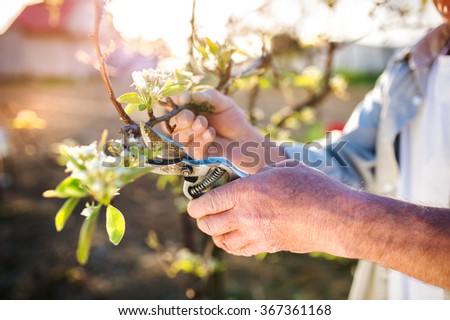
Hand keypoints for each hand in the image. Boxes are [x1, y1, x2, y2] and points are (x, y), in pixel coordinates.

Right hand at [169, 89, 284, 172]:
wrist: (246, 139)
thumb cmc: (233, 120)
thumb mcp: (222, 102)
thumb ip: (205, 96)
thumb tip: (184, 96)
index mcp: (189, 111)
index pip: (171, 107)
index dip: (172, 104)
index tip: (181, 100)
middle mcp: (186, 127)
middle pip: (171, 124)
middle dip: (182, 118)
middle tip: (194, 116)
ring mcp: (190, 142)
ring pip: (178, 137)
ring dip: (192, 129)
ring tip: (206, 125)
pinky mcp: (197, 154)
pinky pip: (191, 148)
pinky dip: (201, 139)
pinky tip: (211, 134)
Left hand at [186, 160, 354, 256]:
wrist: (334, 217)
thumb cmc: (311, 186)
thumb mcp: (282, 167)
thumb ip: (260, 169)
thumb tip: (249, 163)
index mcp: (245, 191)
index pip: (206, 203)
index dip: (195, 206)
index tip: (194, 204)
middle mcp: (244, 215)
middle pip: (208, 225)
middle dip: (202, 219)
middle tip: (205, 213)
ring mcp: (255, 234)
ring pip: (220, 241)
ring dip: (215, 234)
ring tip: (218, 226)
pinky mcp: (267, 246)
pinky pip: (239, 250)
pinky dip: (231, 245)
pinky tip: (235, 237)